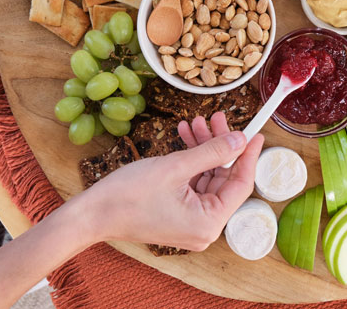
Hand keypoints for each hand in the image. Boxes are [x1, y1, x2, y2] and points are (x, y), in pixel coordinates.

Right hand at [77, 112, 263, 250]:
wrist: (91, 214)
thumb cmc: (127, 196)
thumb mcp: (175, 167)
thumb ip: (213, 152)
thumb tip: (241, 139)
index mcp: (209, 223)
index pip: (241, 185)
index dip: (249, 155)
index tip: (255, 133)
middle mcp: (204, 228)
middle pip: (224, 179)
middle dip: (220, 146)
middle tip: (217, 118)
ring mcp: (191, 222)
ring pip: (208, 178)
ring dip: (203, 149)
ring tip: (196, 123)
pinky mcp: (178, 215)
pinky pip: (193, 184)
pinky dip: (190, 161)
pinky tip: (184, 137)